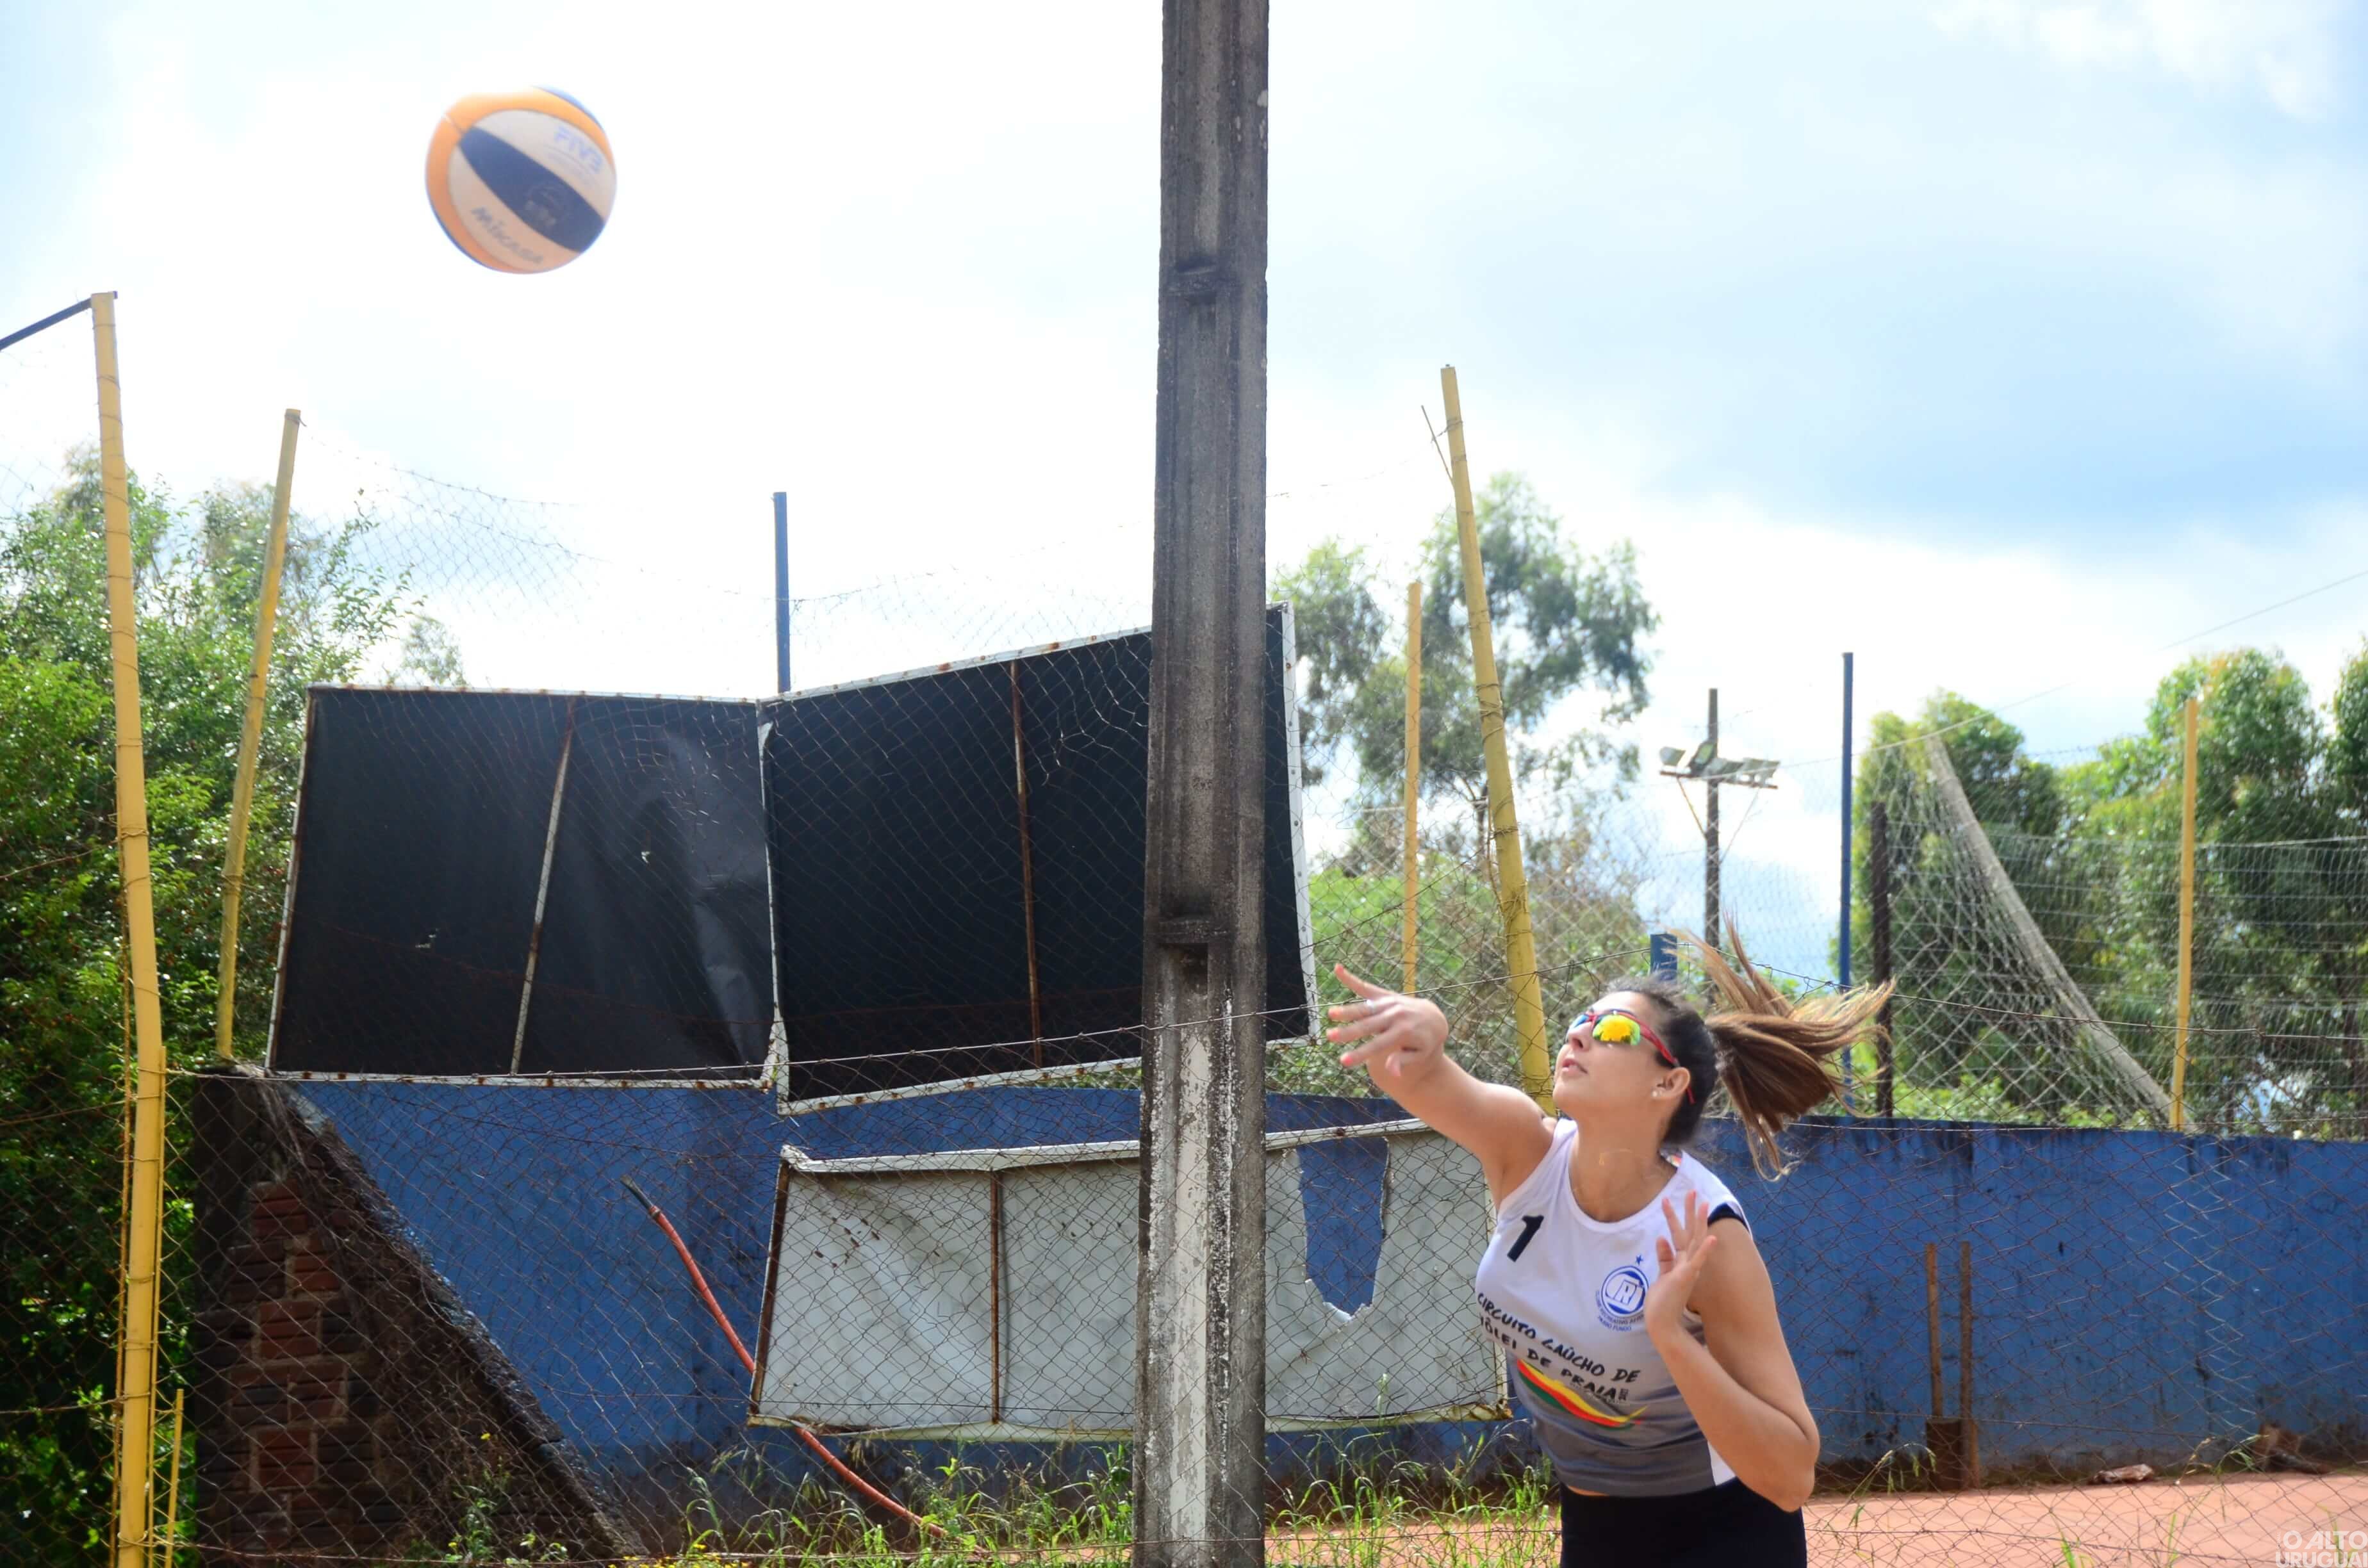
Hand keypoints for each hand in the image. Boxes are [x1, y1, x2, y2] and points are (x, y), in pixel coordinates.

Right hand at [1327, 963, 1447, 1087]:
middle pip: (1368, 1026)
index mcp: (1403, 1032)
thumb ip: (1403, 1060)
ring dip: (1347, 1011)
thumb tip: (1391, 1073)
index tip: (1343, 1061)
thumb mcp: (1419, 1054)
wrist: (1435, 1018)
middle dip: (1348, 1032)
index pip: (1377, 1045)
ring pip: (1365, 1008)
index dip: (1359, 1053)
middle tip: (1330, 1037)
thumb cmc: (1424, 1042)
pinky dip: (1351, 979)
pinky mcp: (1385, 995)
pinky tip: (1337, 969)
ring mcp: (1390, 1003)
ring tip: (1331, 1014)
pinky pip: (1366, 987)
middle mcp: (1395, 1016)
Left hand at [1642, 1190, 1718, 1343]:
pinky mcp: (1685, 1278)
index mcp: (1682, 1262)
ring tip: (1704, 1203)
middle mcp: (1688, 1264)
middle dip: (1690, 1211)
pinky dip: (1704, 1250)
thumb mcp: (1662, 1276)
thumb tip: (1661, 1237)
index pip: (1680, 1234)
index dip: (1676, 1216)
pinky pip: (1697, 1261)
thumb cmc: (1661, 1303)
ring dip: (1699, 1222)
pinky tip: (1711, 1237)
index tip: (1670, 1199)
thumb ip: (1664, 1257)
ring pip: (1695, 1241)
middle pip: (1690, 1232)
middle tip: (1692, 1190)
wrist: (1663, 1324)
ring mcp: (1688, 1270)